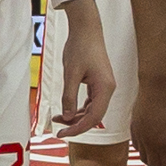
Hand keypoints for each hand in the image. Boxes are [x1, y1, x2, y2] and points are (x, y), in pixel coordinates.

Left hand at [55, 22, 116, 136]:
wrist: (86, 30)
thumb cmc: (80, 48)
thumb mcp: (70, 74)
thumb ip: (69, 96)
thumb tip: (67, 117)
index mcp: (105, 88)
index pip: (94, 117)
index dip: (78, 128)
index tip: (63, 134)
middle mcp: (107, 89)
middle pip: (94, 116)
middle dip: (76, 125)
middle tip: (58, 131)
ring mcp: (104, 87)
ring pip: (91, 110)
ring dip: (76, 117)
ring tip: (57, 119)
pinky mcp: (98, 84)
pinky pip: (90, 102)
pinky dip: (78, 108)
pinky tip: (65, 111)